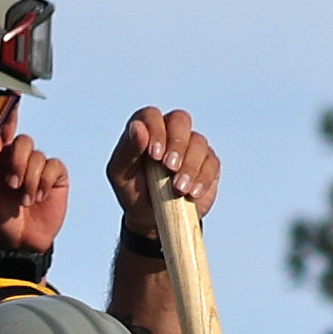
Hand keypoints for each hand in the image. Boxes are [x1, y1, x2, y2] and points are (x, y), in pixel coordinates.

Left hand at [0, 128, 68, 258]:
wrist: (19, 239)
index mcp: (0, 159)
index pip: (4, 137)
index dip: (3, 137)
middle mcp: (20, 159)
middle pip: (24, 141)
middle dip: (18, 162)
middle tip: (12, 185)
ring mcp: (39, 166)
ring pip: (38, 156)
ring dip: (31, 180)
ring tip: (25, 202)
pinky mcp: (56, 176)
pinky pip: (54, 166)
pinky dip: (45, 182)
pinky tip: (39, 197)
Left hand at [108, 106, 219, 226]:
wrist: (151, 218)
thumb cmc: (133, 190)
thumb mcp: (121, 174)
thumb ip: (128, 150)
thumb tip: (137, 127)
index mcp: (146, 129)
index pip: (151, 115)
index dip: (155, 130)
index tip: (154, 155)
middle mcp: (170, 132)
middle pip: (180, 119)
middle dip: (177, 143)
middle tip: (169, 167)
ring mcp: (192, 146)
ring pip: (199, 142)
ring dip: (189, 166)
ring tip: (178, 188)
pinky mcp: (208, 164)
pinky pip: (211, 163)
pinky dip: (202, 178)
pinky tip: (191, 193)